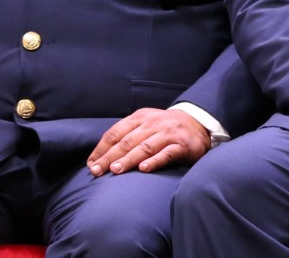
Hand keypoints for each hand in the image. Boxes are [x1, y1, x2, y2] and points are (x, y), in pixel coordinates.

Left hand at [87, 107, 210, 175]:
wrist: (197, 123)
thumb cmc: (164, 128)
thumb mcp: (145, 124)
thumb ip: (126, 135)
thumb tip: (100, 156)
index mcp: (140, 117)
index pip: (115, 133)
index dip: (102, 149)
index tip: (91, 164)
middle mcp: (153, 124)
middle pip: (127, 141)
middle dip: (110, 157)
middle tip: (97, 171)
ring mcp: (168, 134)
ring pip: (145, 147)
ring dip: (129, 159)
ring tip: (116, 171)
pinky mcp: (181, 145)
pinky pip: (166, 153)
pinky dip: (154, 161)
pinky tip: (144, 169)